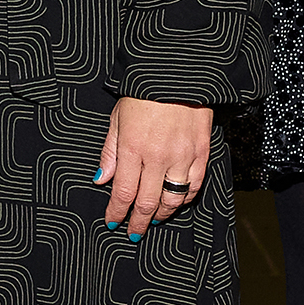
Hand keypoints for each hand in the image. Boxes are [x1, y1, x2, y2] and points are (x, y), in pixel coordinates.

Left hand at [96, 96, 213, 238]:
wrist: (176, 73)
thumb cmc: (142, 92)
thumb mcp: (117, 118)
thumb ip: (109, 153)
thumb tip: (101, 181)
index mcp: (133, 148)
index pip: (124, 192)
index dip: (117, 212)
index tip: (112, 222)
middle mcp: (158, 157)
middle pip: (147, 202)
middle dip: (138, 221)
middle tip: (133, 232)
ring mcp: (183, 156)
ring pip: (173, 199)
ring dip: (161, 214)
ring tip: (152, 219)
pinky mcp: (202, 152)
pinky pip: (195, 186)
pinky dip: (184, 199)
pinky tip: (175, 202)